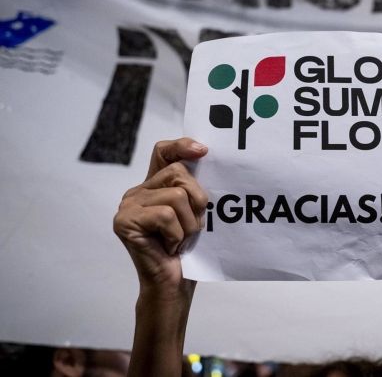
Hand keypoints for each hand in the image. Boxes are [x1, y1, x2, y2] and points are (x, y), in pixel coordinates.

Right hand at [113, 138, 207, 298]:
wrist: (173, 285)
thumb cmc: (188, 251)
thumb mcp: (196, 213)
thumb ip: (193, 189)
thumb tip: (206, 158)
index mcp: (155, 186)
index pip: (163, 151)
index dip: (182, 146)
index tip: (204, 151)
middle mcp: (138, 191)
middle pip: (178, 172)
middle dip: (197, 200)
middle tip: (193, 227)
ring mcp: (128, 205)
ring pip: (176, 195)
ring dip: (188, 224)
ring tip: (180, 240)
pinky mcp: (124, 221)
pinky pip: (166, 215)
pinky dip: (177, 235)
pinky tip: (169, 247)